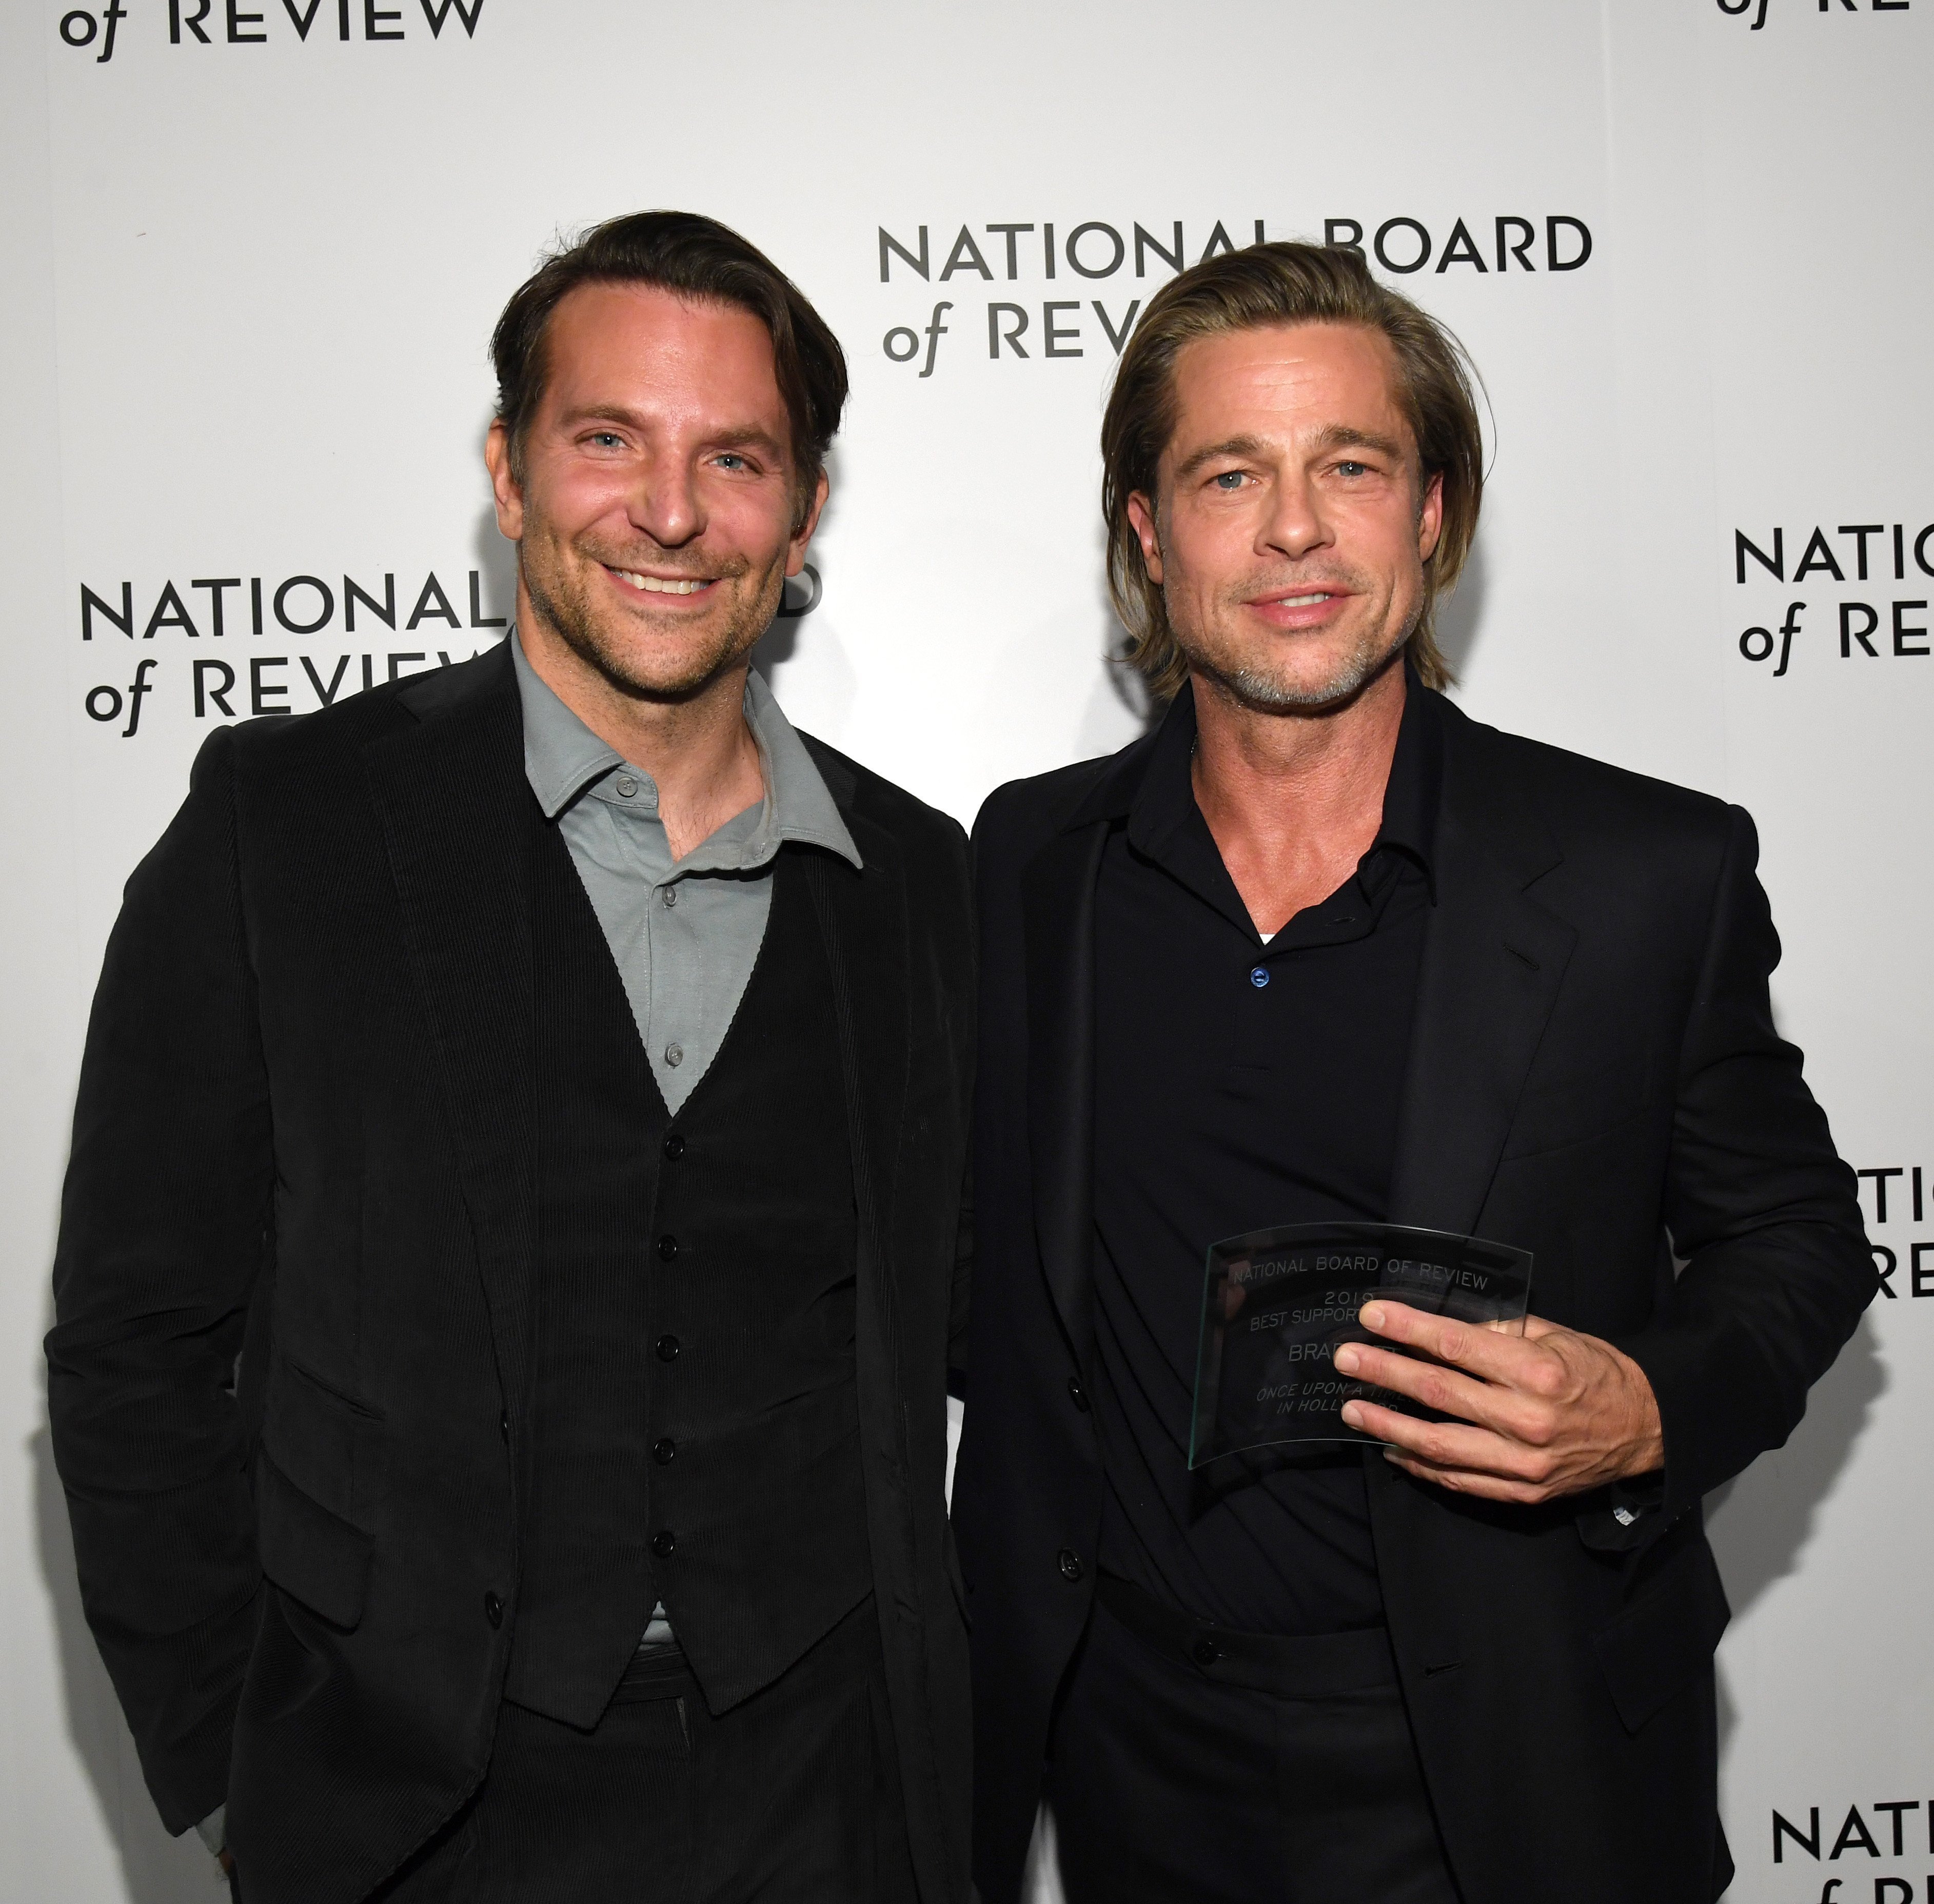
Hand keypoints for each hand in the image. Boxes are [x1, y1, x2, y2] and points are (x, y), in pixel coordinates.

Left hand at [1333, 1302, 1663, 1504]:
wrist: (1647, 1428)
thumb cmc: (1596, 1372)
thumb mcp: (1554, 1335)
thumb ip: (1499, 1330)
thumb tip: (1439, 1324)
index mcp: (1535, 1371)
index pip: (1455, 1345)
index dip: (1408, 1329)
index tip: (1372, 1315)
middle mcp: (1527, 1419)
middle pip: (1438, 1393)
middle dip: (1383, 1373)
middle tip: (1345, 1359)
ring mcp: (1524, 1463)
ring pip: (1439, 1445)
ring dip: (1388, 1426)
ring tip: (1352, 1409)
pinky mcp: (1523, 1493)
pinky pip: (1459, 1481)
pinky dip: (1420, 1466)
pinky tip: (1391, 1448)